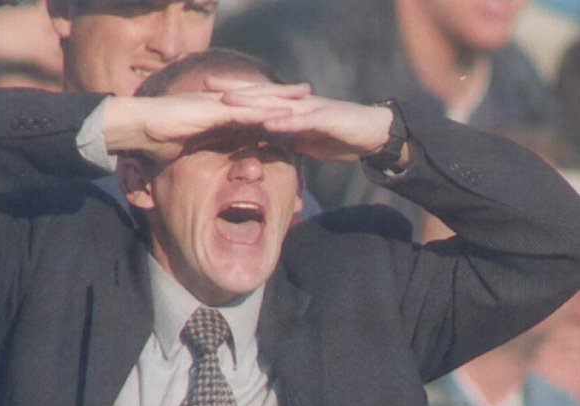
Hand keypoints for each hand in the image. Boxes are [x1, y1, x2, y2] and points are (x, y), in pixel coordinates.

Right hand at [102, 85, 303, 160]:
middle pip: (258, 99)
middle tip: (308, 93)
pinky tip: (285, 110)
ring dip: (282, 98)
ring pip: (256, 101)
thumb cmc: (153, 142)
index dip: (268, 107)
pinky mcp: (213, 111)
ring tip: (307, 96)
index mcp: (213, 114)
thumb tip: (197, 177)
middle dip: (283, 95)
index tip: (288, 108)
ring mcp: (217, 106)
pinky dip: (265, 110)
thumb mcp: (181, 153)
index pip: (247, 110)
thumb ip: (195, 157)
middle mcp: (218, 105)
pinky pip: (245, 111)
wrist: (136, 129)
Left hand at [209, 77, 396, 163]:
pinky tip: (266, 123)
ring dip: (252, 103)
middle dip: (234, 91)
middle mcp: (298, 104)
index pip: (259, 99)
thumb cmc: (339, 137)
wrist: (372, 134)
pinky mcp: (325, 119)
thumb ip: (286, 138)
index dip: (236, 95)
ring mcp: (311, 109)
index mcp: (292, 109)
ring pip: (276, 104)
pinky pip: (301, 121)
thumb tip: (268, 143)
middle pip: (262, 95)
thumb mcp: (305, 141)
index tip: (209, 95)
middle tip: (207, 88)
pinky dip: (283, 122)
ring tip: (228, 103)